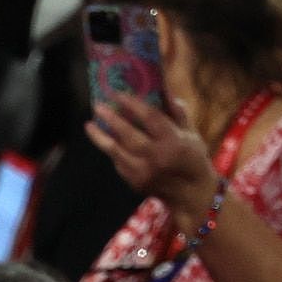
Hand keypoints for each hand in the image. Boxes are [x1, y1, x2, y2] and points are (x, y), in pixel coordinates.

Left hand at [85, 92, 216, 217]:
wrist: (191, 194)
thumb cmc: (193, 158)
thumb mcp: (190, 133)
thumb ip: (176, 111)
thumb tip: (163, 87)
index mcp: (174, 142)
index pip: (150, 118)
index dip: (133, 104)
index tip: (118, 93)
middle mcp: (157, 157)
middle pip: (128, 134)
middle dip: (111, 118)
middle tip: (98, 105)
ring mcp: (143, 172)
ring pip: (116, 151)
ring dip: (100, 137)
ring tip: (89, 124)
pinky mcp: (134, 182)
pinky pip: (118, 162)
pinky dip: (111, 150)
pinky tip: (103, 139)